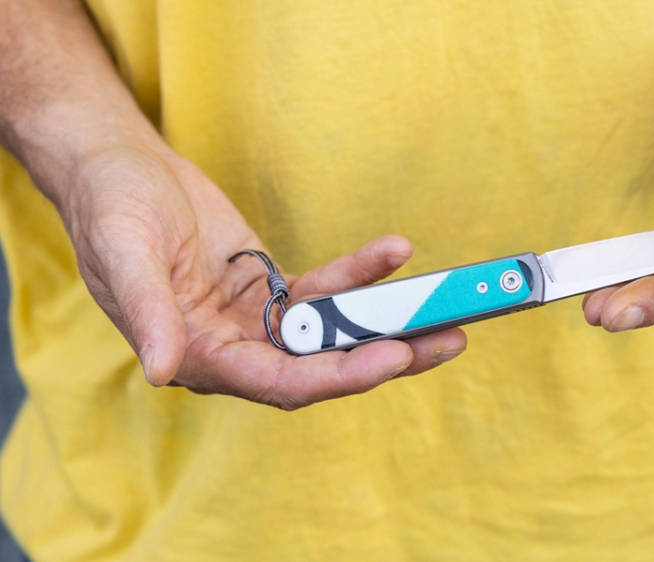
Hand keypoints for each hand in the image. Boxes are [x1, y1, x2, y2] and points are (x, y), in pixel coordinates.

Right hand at [62, 140, 466, 408]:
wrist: (117, 165)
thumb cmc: (109, 206)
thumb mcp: (124, 252)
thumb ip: (147, 313)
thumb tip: (162, 371)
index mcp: (197, 356)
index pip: (281, 381)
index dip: (339, 373)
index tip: (394, 355)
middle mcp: (233, 349)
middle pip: (322, 367)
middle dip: (386, 357)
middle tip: (448, 341)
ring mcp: (256, 321)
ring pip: (333, 334)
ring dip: (390, 322)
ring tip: (449, 312)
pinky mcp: (271, 291)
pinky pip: (326, 290)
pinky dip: (360, 274)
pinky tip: (394, 252)